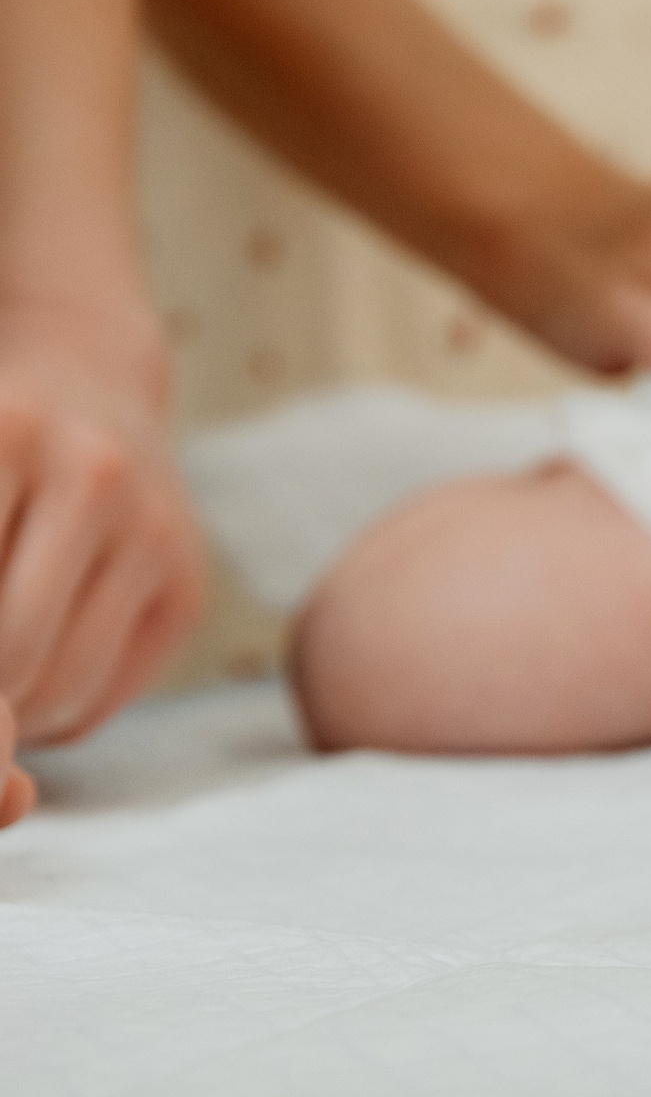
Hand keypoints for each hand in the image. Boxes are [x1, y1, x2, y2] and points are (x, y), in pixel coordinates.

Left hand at [0, 305, 206, 822]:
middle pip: (7, 652)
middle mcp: (93, 476)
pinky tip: (29, 669)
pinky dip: (45, 715)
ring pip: (53, 690)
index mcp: (7, 435)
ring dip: (4, 713)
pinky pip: (97, 701)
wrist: (87, 381)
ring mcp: (156, 530)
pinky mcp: (187, 583)